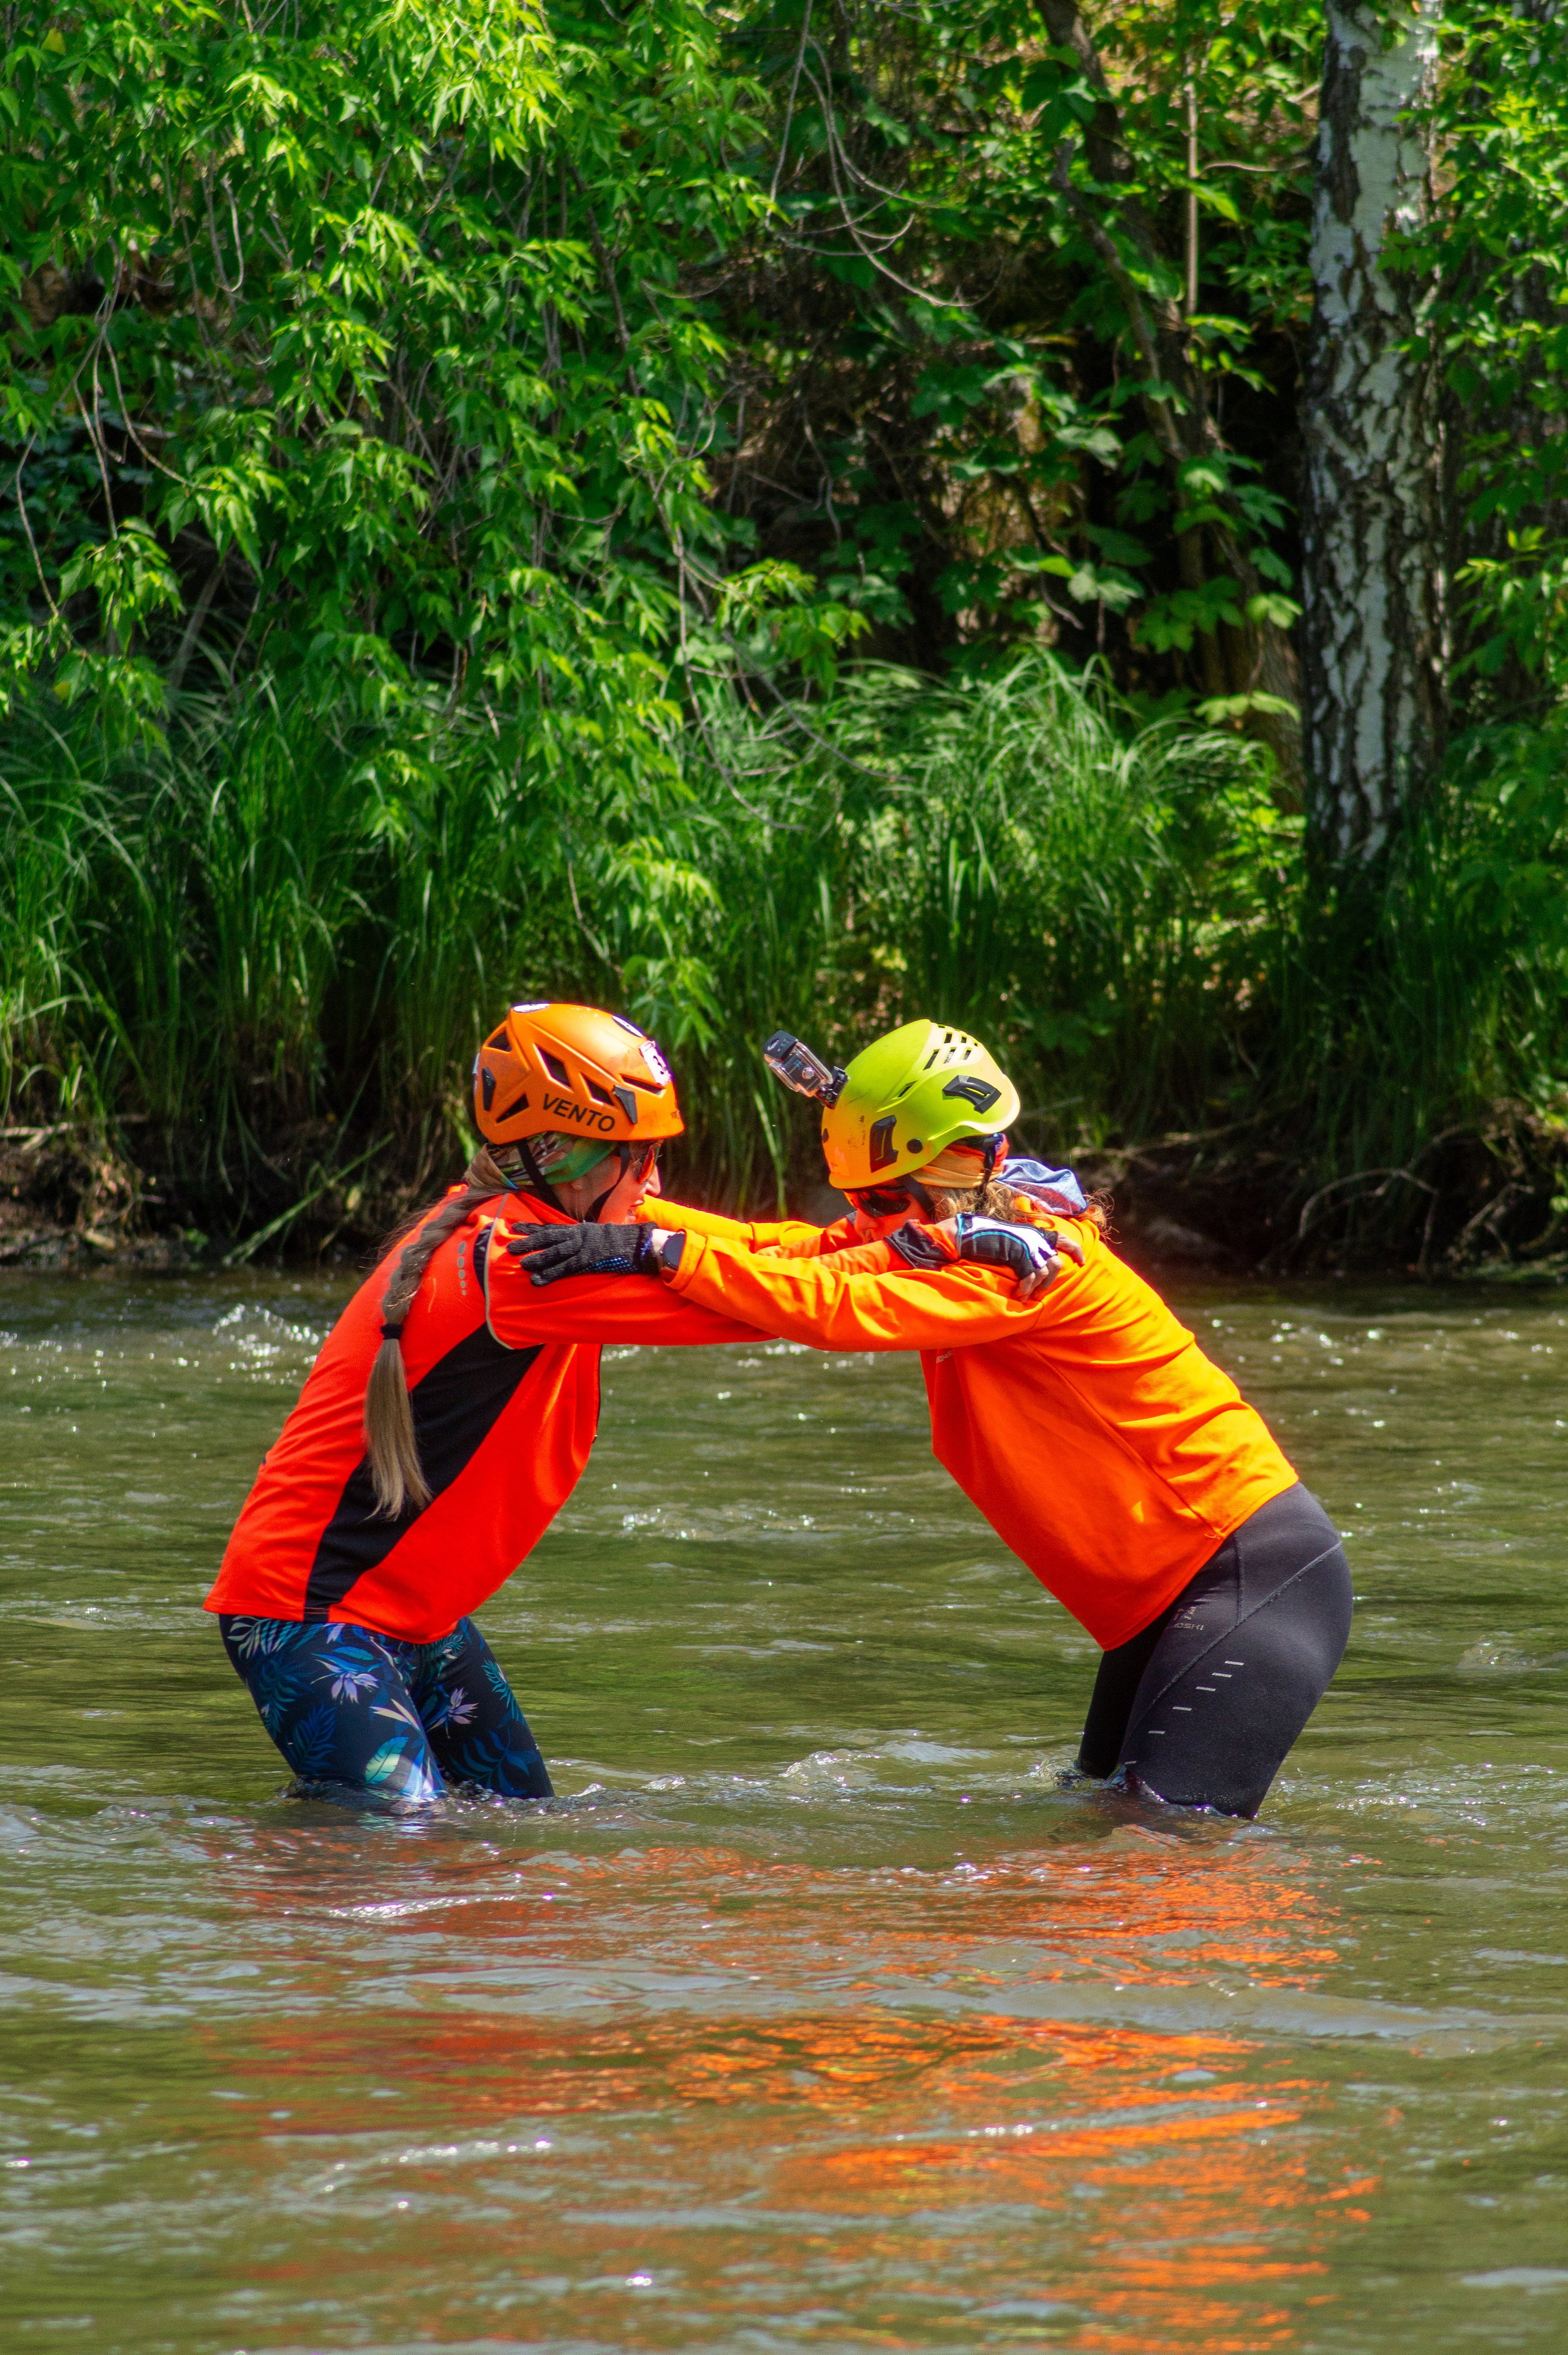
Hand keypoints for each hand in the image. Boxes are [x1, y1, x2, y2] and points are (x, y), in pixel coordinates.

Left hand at [505, 1220, 657, 1284]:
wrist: (638, 1244)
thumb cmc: (621, 1241)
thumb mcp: (599, 1235)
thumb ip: (584, 1236)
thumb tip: (573, 1237)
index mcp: (579, 1230)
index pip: (551, 1227)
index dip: (532, 1228)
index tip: (515, 1227)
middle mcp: (578, 1236)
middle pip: (548, 1237)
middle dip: (529, 1242)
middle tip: (510, 1247)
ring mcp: (583, 1249)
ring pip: (554, 1253)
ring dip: (537, 1258)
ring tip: (521, 1264)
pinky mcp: (588, 1262)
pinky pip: (566, 1269)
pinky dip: (551, 1274)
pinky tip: (538, 1280)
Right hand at [947, 1214, 1082, 1301]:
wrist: (971, 1235)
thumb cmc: (988, 1240)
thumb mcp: (1013, 1239)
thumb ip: (1027, 1247)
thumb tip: (1036, 1264)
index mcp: (1035, 1232)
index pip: (1063, 1239)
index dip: (1075, 1251)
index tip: (1081, 1262)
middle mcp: (1035, 1238)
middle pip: (1055, 1263)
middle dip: (1050, 1282)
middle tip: (1040, 1294)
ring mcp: (1028, 1246)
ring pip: (1045, 1272)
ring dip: (1038, 1288)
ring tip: (1028, 1296)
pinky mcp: (1018, 1255)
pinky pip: (1030, 1277)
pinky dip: (1026, 1288)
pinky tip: (1019, 1294)